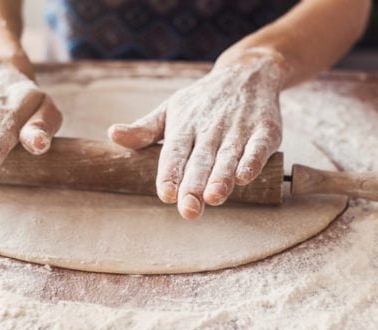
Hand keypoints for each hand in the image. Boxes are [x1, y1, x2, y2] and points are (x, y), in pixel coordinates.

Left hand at [109, 50, 284, 219]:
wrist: (247, 73)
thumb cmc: (202, 100)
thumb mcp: (170, 110)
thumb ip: (144, 130)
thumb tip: (113, 135)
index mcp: (184, 127)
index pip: (174, 153)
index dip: (170, 174)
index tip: (165, 194)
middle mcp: (210, 130)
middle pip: (200, 161)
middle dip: (194, 185)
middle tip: (189, 209)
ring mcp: (238, 130)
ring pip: (228, 157)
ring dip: (222, 177)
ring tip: (213, 197)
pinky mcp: (265, 130)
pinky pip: (258, 147)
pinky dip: (253, 161)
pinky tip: (245, 177)